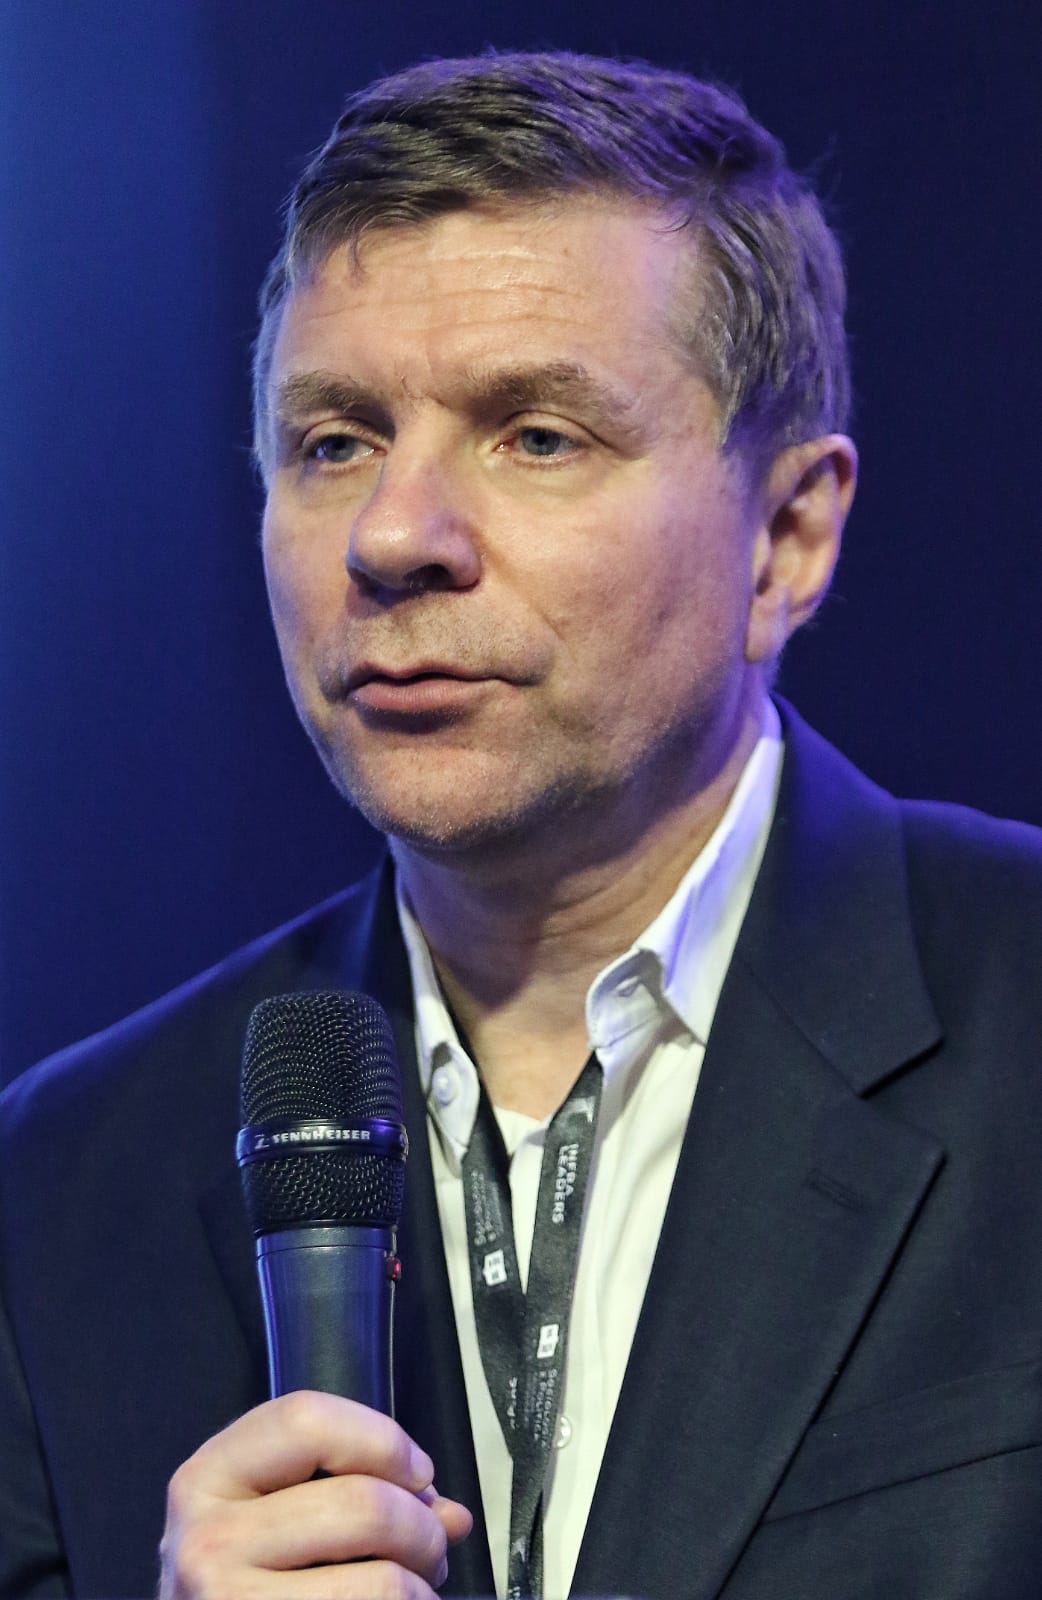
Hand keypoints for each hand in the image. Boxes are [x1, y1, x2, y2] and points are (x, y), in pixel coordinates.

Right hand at [159, 1390, 472, 1597]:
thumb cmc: (246, 1575)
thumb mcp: (272, 1514)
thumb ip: (353, 1489)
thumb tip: (449, 1515)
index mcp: (209, 1477)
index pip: (306, 1420)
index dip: (383, 1439)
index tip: (418, 1473)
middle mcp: (207, 1541)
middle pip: (361, 1503)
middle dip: (421, 1525)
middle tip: (431, 1546)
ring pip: (381, 1579)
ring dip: (421, 1583)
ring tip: (416, 1587)